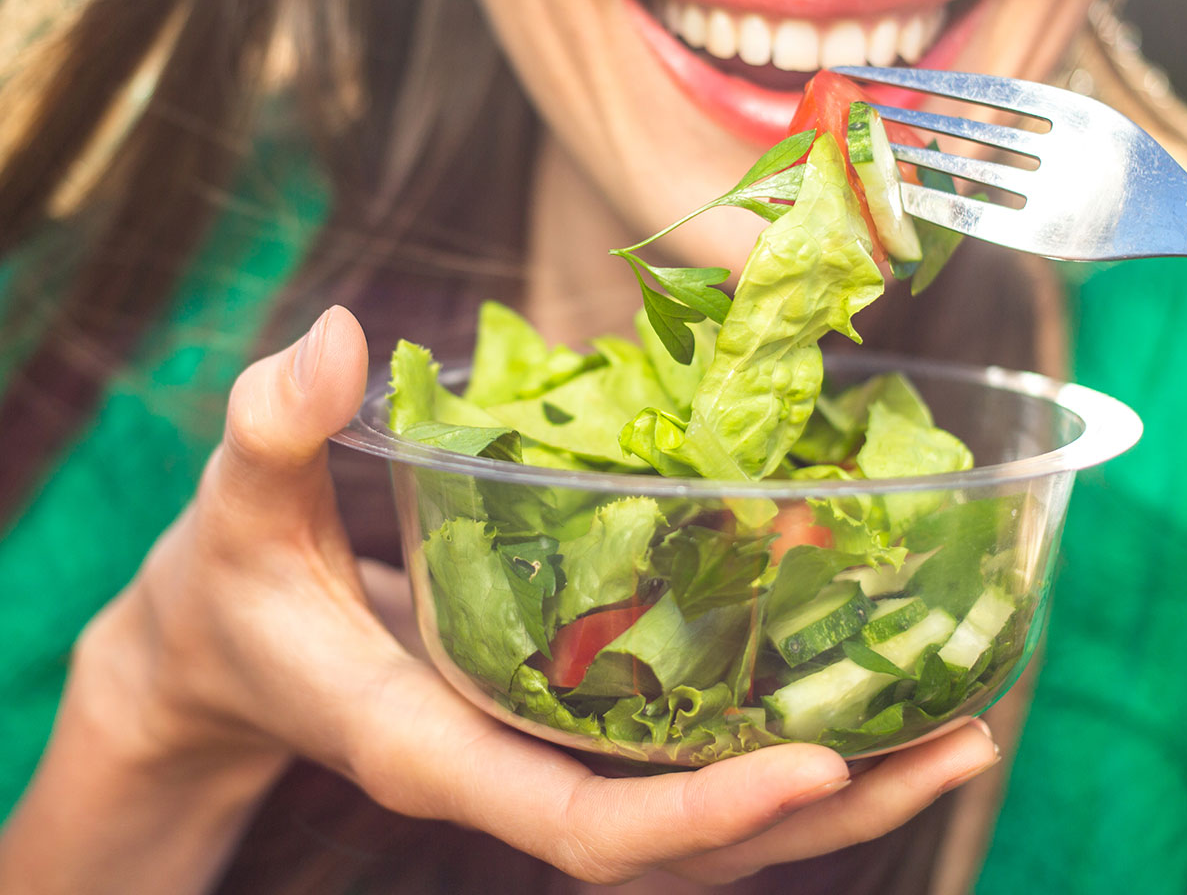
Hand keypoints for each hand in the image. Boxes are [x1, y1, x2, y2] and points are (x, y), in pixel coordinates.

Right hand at [63, 305, 999, 887]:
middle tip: (965, 738)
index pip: (581, 830)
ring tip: (963, 722)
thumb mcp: (233, 509)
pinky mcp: (563, 732)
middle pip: (687, 852)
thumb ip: (273, 431)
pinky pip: (689, 764)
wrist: (221, 659)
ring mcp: (541, 767)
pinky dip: (780, 738)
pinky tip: (863, 676)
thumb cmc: (230, 590)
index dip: (700, 816)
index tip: (818, 764)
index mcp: (433, 750)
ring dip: (837, 789)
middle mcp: (506, 779)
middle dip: (827, 812)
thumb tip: (335, 342)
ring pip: (705, 825)